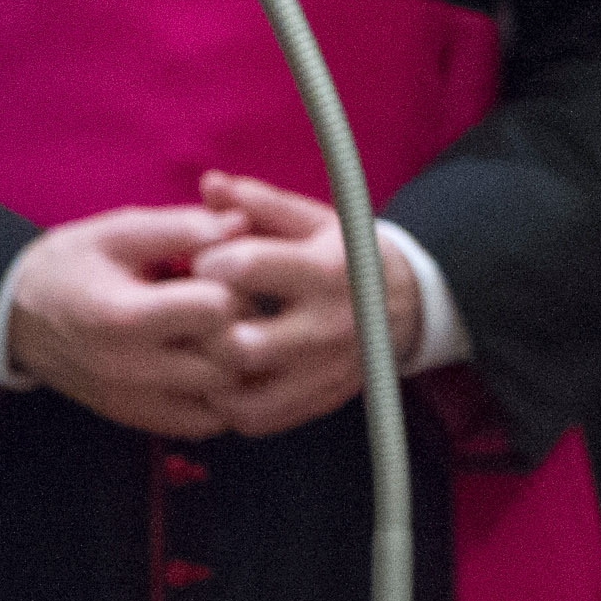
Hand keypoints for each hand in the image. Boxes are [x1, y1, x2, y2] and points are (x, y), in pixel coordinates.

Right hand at [4, 203, 250, 439]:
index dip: (234, 282)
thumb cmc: (70, 265)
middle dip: (245, 326)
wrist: (16, 316)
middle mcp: (130, 369)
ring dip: (239, 365)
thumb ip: (182, 227)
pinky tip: (214, 364)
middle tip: (234, 302)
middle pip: (228, 358)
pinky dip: (221, 399)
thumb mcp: (118, 231)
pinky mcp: (135, 419)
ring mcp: (133, 401)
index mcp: (123, 316)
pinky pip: (201, 424)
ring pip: (224, 398)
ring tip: (224, 332)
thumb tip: (242, 223)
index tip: (223, 270)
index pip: (216, 309)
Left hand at [190, 170, 422, 440]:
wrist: (406, 305)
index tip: (203, 260)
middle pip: (241, 343)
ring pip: (242, 393)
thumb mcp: (315, 220)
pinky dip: (228, 403)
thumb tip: (209, 182)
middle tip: (195, 315)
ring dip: (210, 373)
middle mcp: (329, 326)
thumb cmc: (345, 255)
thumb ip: (260, 203)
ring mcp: (325, 372)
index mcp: (327, 270)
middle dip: (205, 329)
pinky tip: (224, 376)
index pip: (247, 268)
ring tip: (204, 348)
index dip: (209, 261)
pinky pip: (255, 418)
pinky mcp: (319, 402)